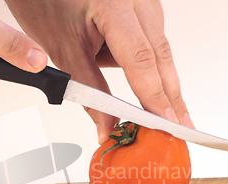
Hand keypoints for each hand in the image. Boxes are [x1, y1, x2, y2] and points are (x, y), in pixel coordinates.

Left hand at [5, 0, 193, 142]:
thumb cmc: (47, 3)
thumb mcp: (65, 51)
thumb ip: (89, 91)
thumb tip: (107, 127)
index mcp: (114, 5)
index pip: (141, 59)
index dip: (155, 96)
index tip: (165, 124)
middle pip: (160, 55)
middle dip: (170, 96)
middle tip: (180, 128)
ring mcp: (144, 1)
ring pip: (159, 50)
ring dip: (159, 83)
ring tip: (162, 114)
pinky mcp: (143, 7)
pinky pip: (152, 40)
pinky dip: (149, 67)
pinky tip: (148, 88)